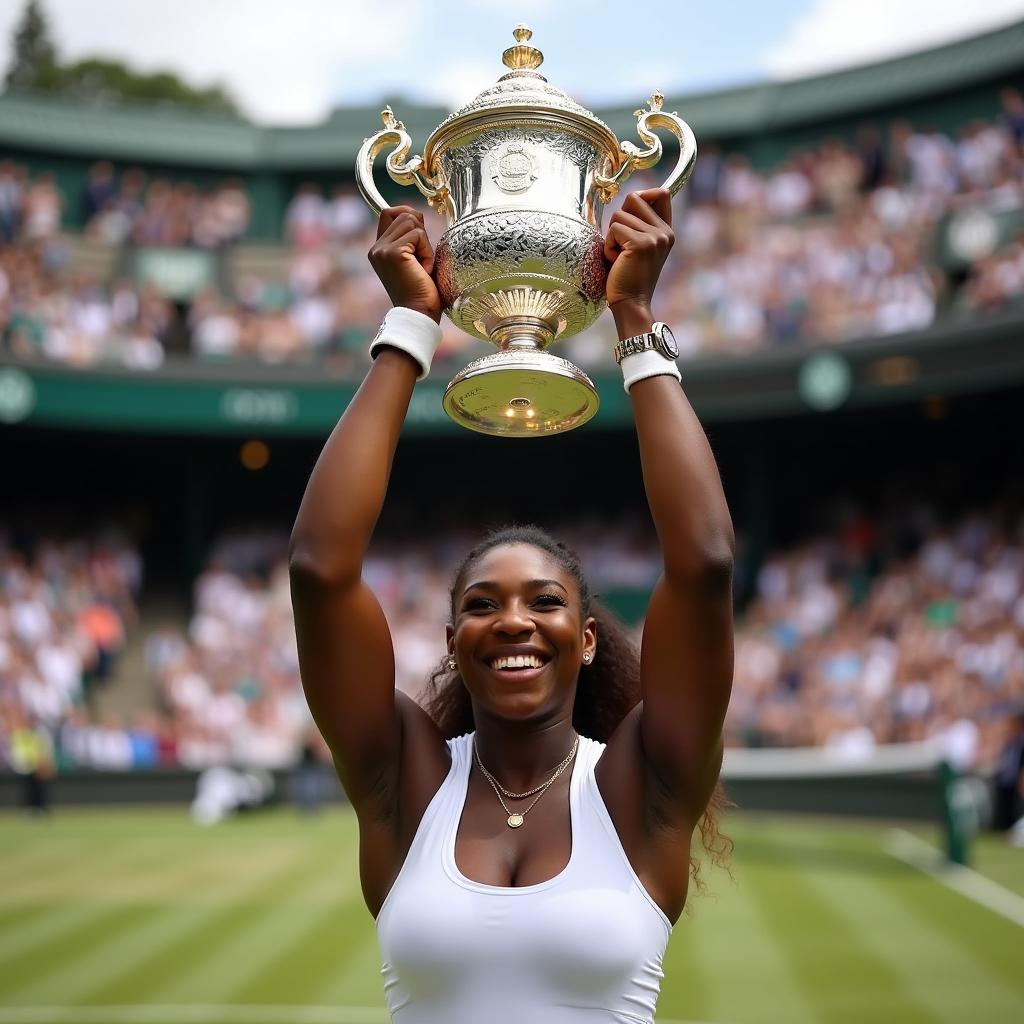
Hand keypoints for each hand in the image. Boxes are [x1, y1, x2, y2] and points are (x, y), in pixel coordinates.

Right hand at [368, 206, 441, 322]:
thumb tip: (415, 216)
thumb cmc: (422, 292)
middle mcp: (376, 248)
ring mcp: (382, 250)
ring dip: (424, 242)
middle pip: (401, 213)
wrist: (419, 315)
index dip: (407, 215)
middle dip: (419, 229)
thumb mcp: (413, 260)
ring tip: (423, 265)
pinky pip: (418, 235)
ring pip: (410, 220)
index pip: (388, 213)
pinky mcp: (393, 253)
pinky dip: (427, 252)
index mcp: (378, 250)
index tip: (420, 235)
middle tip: (422, 256)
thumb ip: (409, 239)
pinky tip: (424, 271)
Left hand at [604, 188, 673, 317]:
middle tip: (620, 241)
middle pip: (634, 198)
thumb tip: (630, 198)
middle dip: (619, 216)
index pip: (661, 193)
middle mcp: (665, 232)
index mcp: (667, 231)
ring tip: (619, 256)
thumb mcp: (639, 247)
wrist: (631, 304)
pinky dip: (608, 246)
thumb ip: (639, 225)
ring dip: (611, 235)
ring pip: (619, 214)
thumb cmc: (628, 277)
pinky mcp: (640, 244)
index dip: (642, 194)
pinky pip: (613, 229)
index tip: (630, 212)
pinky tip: (615, 261)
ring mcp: (655, 237)